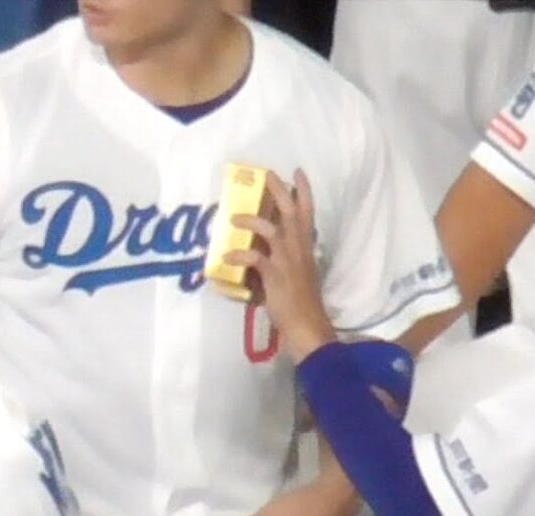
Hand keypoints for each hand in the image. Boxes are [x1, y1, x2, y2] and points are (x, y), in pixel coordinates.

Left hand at [225, 169, 335, 360]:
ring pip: (273, 231)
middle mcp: (298, 249)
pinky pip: (256, 259)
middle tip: (268, 174)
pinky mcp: (275, 276)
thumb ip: (284, 258)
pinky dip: (239, 256)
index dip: (303, 192)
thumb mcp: (298, 272)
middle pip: (290, 213)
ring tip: (235, 217)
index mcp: (306, 247)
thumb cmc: (302, 301)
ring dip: (253, 220)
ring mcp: (287, 262)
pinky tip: (226, 258)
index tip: (297, 172)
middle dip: (279, 192)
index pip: (308, 214)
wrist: (306, 324)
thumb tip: (263, 251)